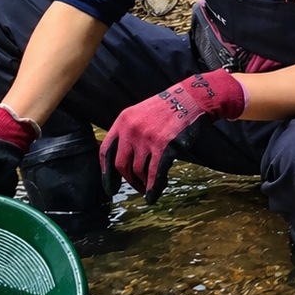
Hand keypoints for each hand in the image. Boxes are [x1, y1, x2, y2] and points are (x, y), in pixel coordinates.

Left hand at [100, 70, 244, 202]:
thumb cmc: (167, 108)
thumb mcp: (140, 114)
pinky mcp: (163, 146)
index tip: (110, 186)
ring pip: (137, 171)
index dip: (106, 172)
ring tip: (147, 188)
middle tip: (135, 187)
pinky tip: (153, 196)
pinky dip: (153, 188)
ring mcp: (146, 139)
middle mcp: (131, 130)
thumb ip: (129, 132)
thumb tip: (124, 159)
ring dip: (142, 183)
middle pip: (120, 164)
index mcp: (122, 121)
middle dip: (127, 180)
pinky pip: (154, 173)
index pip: (105, 151)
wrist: (189, 99)